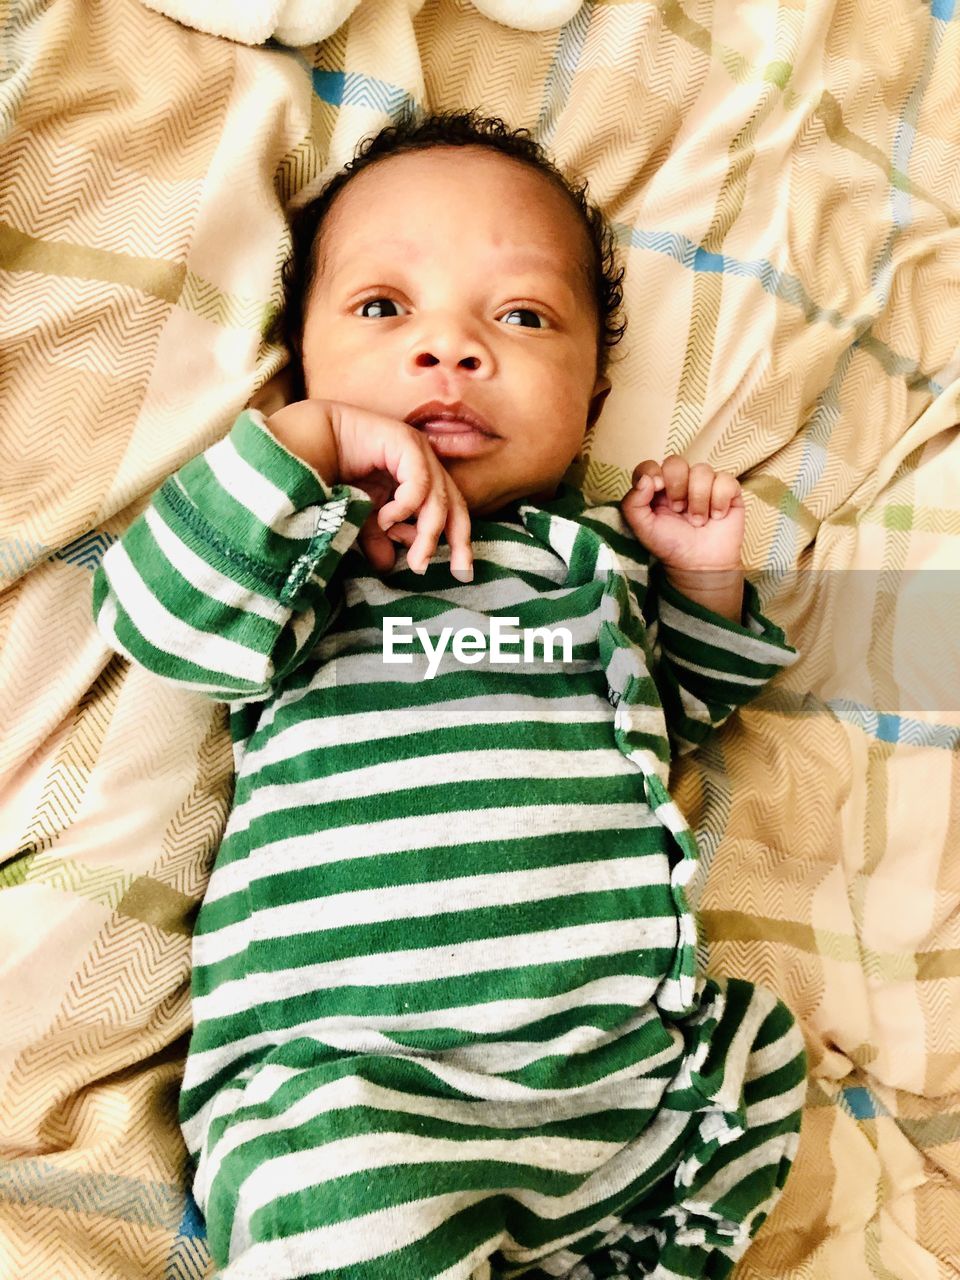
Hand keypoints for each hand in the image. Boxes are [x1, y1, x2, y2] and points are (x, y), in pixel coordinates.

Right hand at [268, 398, 473, 581]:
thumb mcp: (361, 517)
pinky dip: (406, 507)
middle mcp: (425, 465)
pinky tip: (385, 519)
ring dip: (428, 535)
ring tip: (415, 561)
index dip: (459, 542)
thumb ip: (377, 539)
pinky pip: (419, 482)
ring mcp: (417, 451)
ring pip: (438, 499)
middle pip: (455, 506)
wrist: (310, 444)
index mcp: (421, 481)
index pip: (452, 512)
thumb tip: (387, 566)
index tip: (461, 574)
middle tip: (459, 572)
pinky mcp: (405, 442)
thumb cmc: (335, 476)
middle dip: (459, 542)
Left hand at [619, 455, 744, 573]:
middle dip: (677, 486)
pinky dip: (719, 501)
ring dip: (699, 499)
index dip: (652, 473)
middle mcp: (680, 483)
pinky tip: (716, 516)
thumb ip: (632, 503)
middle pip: (675, 462)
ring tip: (698, 521)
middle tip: (678, 510)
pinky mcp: (728, 490)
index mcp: (656, 489)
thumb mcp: (642, 529)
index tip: (657, 489)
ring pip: (702, 470)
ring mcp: (704, 485)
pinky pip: (725, 480)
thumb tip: (646, 479)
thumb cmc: (671, 546)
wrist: (700, 564)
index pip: (649, 466)